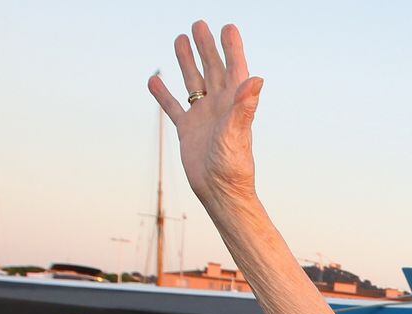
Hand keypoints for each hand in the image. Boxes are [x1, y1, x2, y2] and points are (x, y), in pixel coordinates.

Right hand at [148, 22, 262, 207]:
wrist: (220, 191)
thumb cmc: (233, 166)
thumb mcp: (237, 132)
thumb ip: (245, 106)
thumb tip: (256, 78)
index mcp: (234, 104)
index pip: (234, 69)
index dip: (232, 48)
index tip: (228, 27)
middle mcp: (220, 107)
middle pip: (212, 69)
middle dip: (206, 47)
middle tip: (199, 24)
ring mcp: (203, 117)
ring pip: (193, 82)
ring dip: (187, 62)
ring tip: (179, 39)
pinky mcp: (188, 131)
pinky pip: (173, 107)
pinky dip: (163, 94)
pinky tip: (154, 79)